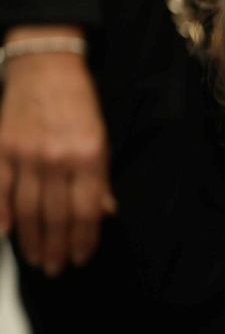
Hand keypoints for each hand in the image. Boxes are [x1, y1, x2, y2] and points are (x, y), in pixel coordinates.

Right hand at [0, 28, 114, 274]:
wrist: (46, 64)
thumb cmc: (78, 103)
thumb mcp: (101, 138)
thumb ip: (100, 177)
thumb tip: (105, 213)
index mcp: (90, 156)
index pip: (87, 210)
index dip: (85, 239)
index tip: (82, 258)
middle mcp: (58, 159)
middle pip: (57, 215)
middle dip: (58, 247)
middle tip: (56, 269)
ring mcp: (27, 154)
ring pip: (27, 208)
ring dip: (32, 239)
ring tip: (37, 259)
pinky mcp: (2, 146)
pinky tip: (3, 234)